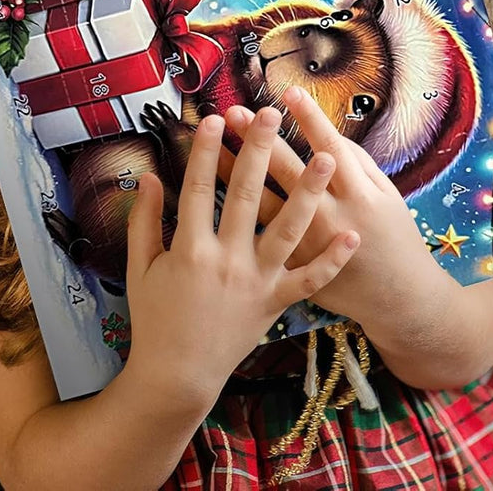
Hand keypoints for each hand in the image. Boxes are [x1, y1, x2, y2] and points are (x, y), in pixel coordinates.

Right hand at [124, 107, 359, 410]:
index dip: (208, 151)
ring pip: (287, 230)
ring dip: (308, 192)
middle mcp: (226, 260)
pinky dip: (331, 261)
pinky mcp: (276, 303)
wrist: (177, 376)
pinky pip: (309, 281)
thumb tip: (147, 177)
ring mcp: (256, 282)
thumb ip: (144, 221)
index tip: (216, 118)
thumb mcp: (139, 268)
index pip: (199, 188)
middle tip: (271, 115)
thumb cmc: (155, 319)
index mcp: (189, 249)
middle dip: (259, 151)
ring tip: (327, 157)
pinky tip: (352, 237)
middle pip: (246, 195)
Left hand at [222, 88, 441, 327]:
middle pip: (287, 170)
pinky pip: (258, 239)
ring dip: (236, 173)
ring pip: (263, 204)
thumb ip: (359, 163)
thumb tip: (327, 135)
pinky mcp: (293, 269)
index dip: (309, 117)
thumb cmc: (396, 239)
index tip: (287, 91)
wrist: (401, 302)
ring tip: (212, 146)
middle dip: (259, 138)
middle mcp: (329, 216)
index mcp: (358, 194)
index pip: (330, 145)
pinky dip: (236, 217)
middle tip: (234, 110)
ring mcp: (308, 245)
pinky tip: (213, 195)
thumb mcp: (388, 195)